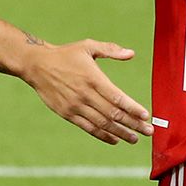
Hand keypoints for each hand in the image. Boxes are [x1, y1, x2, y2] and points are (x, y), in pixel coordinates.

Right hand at [20, 39, 152, 144]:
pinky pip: (88, 128)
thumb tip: (131, 53)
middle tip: (148, 131)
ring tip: (134, 138)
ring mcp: (76, 106)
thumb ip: (110, 50)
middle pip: (113, 114)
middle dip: (133, 124)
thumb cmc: (65, 54)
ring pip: (102, 124)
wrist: (37, 65)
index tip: (146, 116)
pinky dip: (103, 135)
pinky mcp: (67, 114)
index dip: (133, 109)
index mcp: (93, 78)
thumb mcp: (88, 46)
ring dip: (120, 133)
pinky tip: (115, 139)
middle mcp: (85, 94)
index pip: (117, 98)